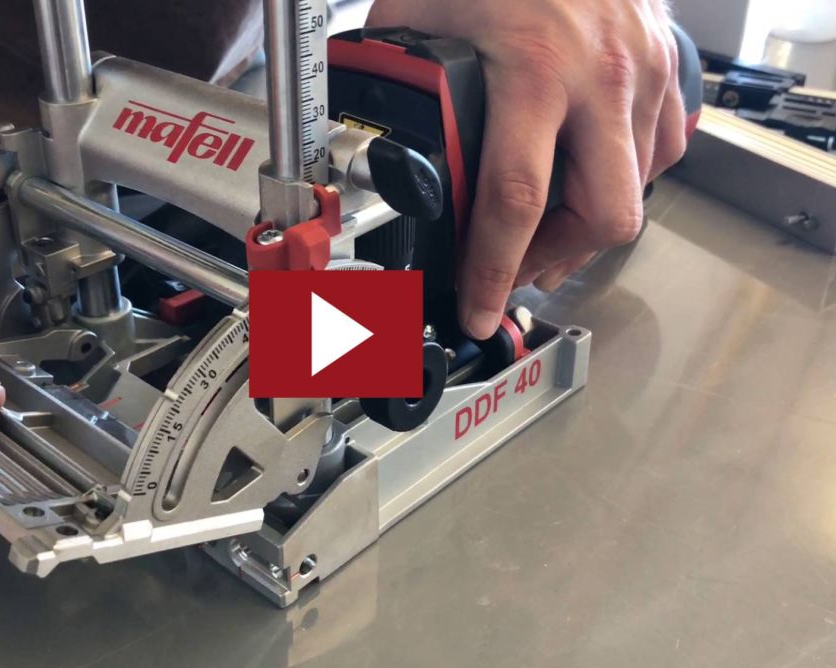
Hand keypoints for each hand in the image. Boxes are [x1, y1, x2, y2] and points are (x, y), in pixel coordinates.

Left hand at [369, 0, 687, 338]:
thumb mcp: (422, 8)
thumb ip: (396, 69)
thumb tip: (367, 115)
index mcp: (532, 69)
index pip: (515, 200)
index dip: (495, 270)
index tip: (480, 309)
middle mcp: (599, 80)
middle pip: (601, 217)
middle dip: (554, 260)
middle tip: (517, 268)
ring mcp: (642, 74)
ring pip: (637, 193)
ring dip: (588, 225)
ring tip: (546, 232)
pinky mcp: (666, 67)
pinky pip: (662, 152)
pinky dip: (626, 180)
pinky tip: (590, 177)